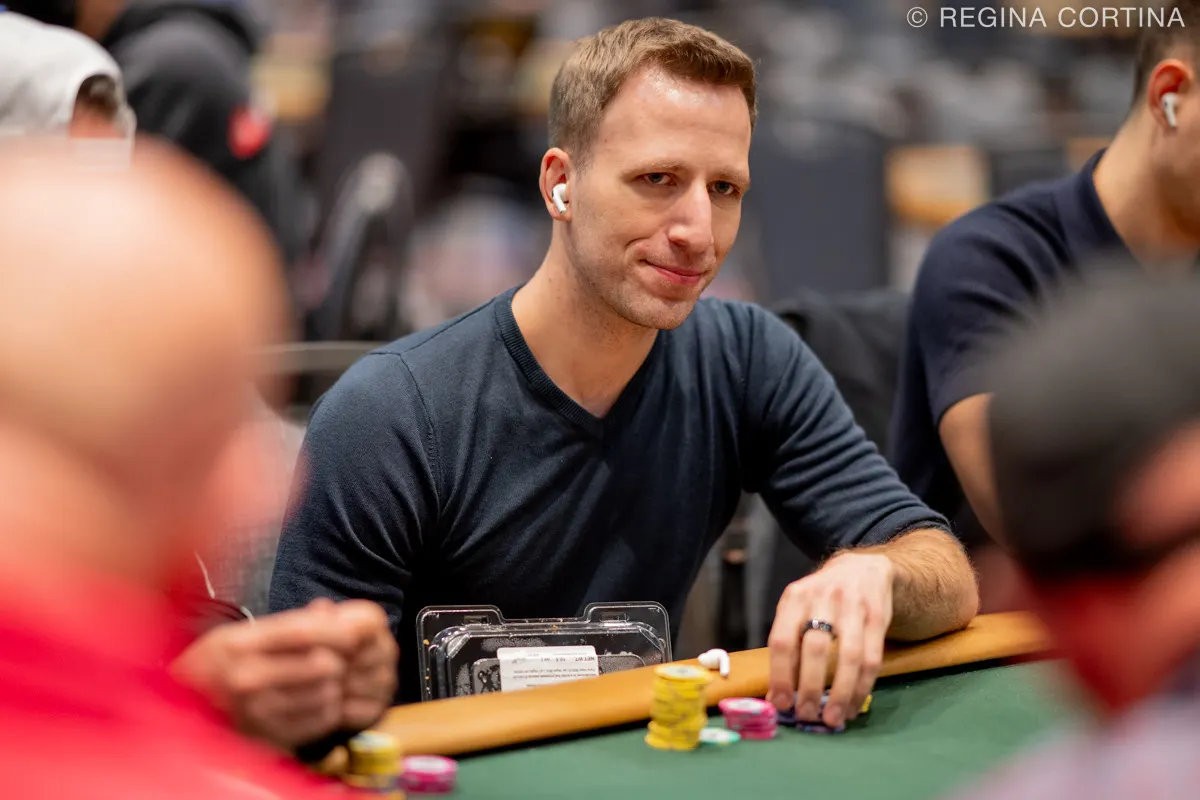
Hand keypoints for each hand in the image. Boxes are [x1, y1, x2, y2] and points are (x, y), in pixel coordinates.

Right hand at [171, 598, 396, 749]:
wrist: (173, 716)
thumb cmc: (213, 668)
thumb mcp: (238, 635)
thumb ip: (285, 624)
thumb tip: (329, 610)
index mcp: (238, 645)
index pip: (301, 632)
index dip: (336, 629)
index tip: (357, 629)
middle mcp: (246, 679)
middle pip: (322, 665)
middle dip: (338, 659)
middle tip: (337, 657)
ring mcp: (257, 713)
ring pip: (327, 694)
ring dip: (333, 686)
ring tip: (321, 681)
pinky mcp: (268, 738)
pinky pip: (321, 721)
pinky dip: (327, 710)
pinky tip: (314, 702)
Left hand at [765, 552, 893, 728]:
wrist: (862, 569)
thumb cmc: (821, 599)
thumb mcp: (797, 610)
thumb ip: (788, 646)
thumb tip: (777, 697)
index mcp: (795, 597)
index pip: (783, 640)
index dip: (781, 676)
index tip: (781, 703)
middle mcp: (823, 598)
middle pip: (816, 649)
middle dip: (811, 688)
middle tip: (807, 715)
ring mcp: (853, 606)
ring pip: (849, 657)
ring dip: (841, 693)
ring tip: (832, 719)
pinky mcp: (878, 617)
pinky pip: (872, 659)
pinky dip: (862, 688)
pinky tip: (853, 706)